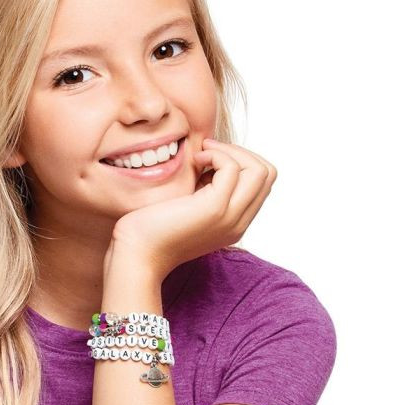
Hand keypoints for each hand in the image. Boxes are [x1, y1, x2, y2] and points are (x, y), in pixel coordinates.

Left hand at [107, 138, 277, 280]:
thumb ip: (207, 187)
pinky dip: (216, 154)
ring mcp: (230, 217)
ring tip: (201, 155)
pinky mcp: (215, 209)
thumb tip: (215, 156)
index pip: (262, 182)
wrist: (136, 253)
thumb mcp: (189, 204)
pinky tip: (194, 160)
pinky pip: (233, 168)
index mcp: (234, 222)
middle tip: (207, 151)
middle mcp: (239, 223)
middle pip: (268, 174)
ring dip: (230, 151)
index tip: (209, 158)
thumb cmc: (152, 227)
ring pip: (260, 171)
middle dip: (240, 152)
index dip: (240, 161)